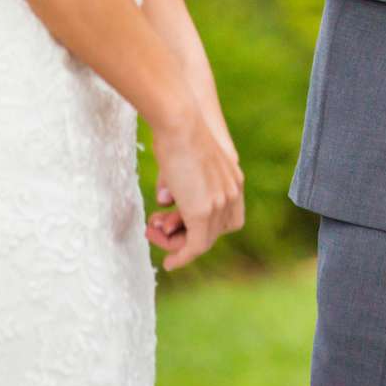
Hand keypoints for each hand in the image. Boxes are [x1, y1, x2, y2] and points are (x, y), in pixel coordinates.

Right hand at [144, 104, 244, 272]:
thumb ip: (178, 184)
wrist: (180, 121)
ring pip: (201, 241)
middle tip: (157, 227)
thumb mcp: (183, 159)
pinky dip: (182, 257)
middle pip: (215, 231)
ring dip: (175, 244)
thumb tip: (165, 201)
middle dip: (184, 235)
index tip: (183, 227)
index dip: (209, 228)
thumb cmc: (176, 131)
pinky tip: (169, 263)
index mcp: (233, 179)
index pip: (229, 217)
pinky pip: (194, 247)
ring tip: (152, 232)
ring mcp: (219, 203)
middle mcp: (232, 193)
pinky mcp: (202, 212)